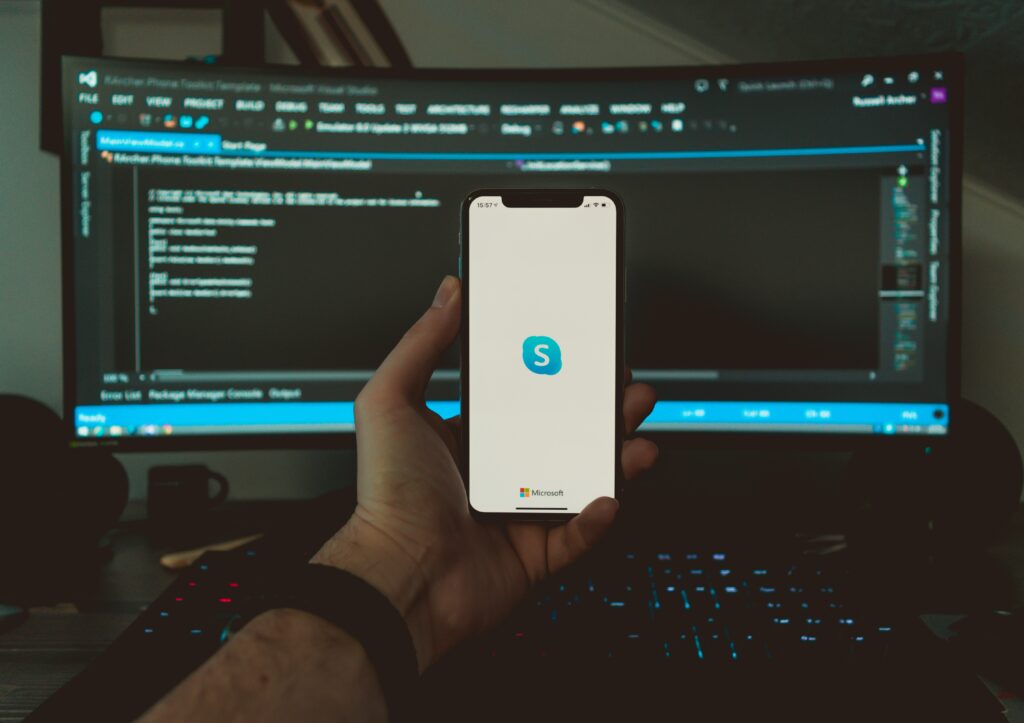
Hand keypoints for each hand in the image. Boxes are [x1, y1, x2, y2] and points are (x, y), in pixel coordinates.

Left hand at [313, 275, 657, 669]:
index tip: (580, 350)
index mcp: (465, 437)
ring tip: (635, 433)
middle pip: (562, 433)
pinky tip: (607, 496)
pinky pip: (580, 534)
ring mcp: (519, 513)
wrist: (399, 578)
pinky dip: (598, 517)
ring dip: (615, 456)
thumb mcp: (391, 402)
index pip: (521, 397)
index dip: (555, 374)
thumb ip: (420, 344)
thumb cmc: (387, 497)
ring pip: (582, 479)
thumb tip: (447, 295)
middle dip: (599, 408)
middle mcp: (496, 473)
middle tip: (622, 386)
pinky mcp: (536, 554)